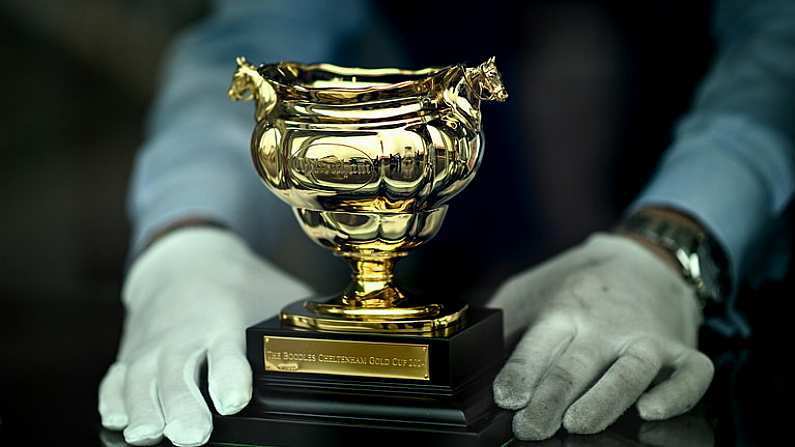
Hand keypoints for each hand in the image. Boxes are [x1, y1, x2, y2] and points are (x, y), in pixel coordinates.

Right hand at [97, 227, 310, 445]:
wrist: (183, 258)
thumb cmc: (237, 281)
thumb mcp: (276, 292)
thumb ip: (303, 318)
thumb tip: (350, 338)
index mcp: (222, 317)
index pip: (226, 350)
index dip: (228, 375)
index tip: (232, 399)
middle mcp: (183, 333)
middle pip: (178, 372)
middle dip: (182, 404)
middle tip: (189, 434)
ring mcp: (153, 344)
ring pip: (142, 379)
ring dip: (144, 408)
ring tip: (148, 435)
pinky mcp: (131, 353)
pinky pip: (116, 377)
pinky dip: (113, 398)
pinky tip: (117, 419)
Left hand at [489, 233, 713, 439]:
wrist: (643, 259)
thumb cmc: (575, 286)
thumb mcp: (529, 290)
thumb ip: (504, 320)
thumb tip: (471, 358)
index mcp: (563, 311)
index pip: (539, 345)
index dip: (521, 373)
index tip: (506, 398)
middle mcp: (604, 326)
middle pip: (576, 365)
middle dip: (551, 399)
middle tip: (530, 428)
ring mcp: (645, 338)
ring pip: (629, 371)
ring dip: (603, 400)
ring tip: (578, 424)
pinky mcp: (681, 350)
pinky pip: (690, 374)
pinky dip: (677, 394)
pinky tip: (652, 410)